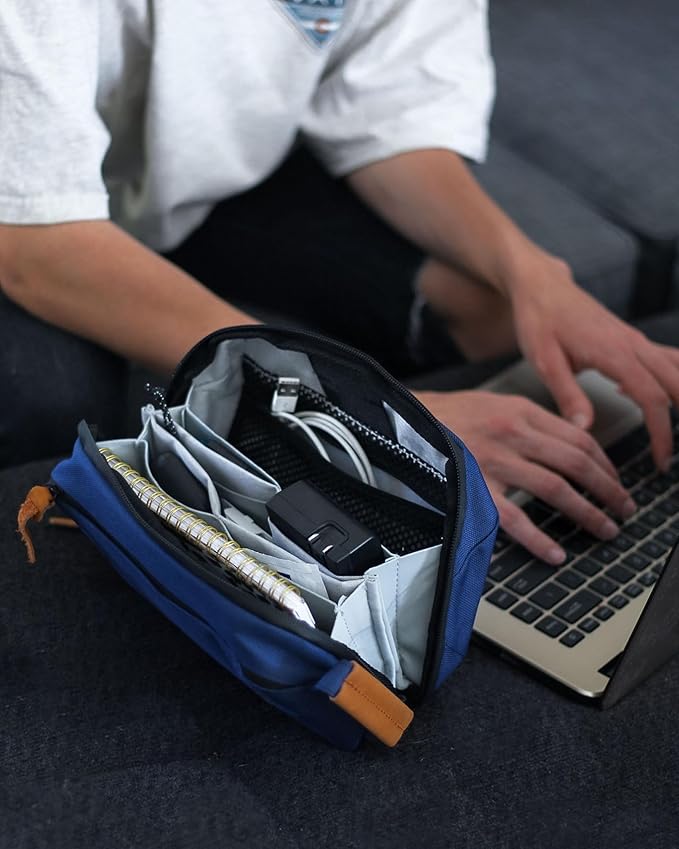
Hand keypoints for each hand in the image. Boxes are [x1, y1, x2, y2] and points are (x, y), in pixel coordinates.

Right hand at [414, 389, 636, 562]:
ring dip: (587, 513)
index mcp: (519, 411)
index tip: (616, 481)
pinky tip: (555, 553)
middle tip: (624, 509)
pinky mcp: (473, 488)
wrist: (396, 423)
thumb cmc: (443, 417)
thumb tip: (571, 437)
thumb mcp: (492, 404)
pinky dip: (540, 539)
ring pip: (556, 490)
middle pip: (577, 464)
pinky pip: (515, 519)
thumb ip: (530, 420)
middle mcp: (512, 433)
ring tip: (603, 529)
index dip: (606, 463)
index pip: (579, 438)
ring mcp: (493, 461)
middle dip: (608, 490)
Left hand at [506, 249, 678, 470]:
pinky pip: (665, 358)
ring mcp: (635, 339)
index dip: (660, 432)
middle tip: (670, 454)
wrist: (540, 286)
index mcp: (614, 352)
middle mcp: (633, 343)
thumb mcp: (544, 361)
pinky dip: (671, 379)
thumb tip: (584, 429)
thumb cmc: (539, 320)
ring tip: (673, 430)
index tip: (659, 460)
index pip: (652, 398)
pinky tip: (651, 399)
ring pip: (677, 369)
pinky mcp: (631, 338)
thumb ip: (567, 395)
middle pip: (676, 384)